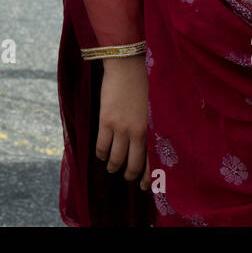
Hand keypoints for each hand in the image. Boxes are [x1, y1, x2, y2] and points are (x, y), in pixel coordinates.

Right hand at [96, 55, 149, 187]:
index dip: (147, 176)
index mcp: (150, 129)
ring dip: (113, 166)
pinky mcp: (106, 121)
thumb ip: (149, 126)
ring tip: (111, 168)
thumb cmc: (143, 83)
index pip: (150, 160)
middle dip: (129, 175)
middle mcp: (137, 132)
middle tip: (127, 178)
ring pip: (115, 158)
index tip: (145, 186)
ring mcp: (120, 128)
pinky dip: (100, 154)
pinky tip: (100, 155)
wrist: (127, 66)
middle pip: (133, 164)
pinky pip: (101, 145)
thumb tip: (146, 143)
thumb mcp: (151, 108)